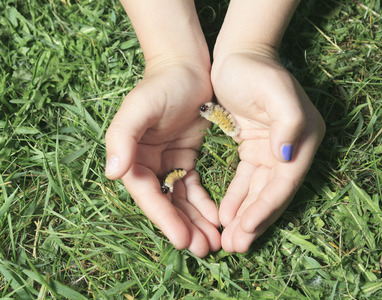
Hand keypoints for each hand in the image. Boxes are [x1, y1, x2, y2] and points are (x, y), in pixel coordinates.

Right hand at [105, 61, 220, 256]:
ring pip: (181, 200)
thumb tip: (112, 172)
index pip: (147, 195)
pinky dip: (204, 204)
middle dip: (184, 227)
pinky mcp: (185, 158)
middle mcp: (147, 163)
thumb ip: (122, 136)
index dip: (164, 219)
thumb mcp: (140, 107)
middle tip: (205, 250)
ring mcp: (167, 162)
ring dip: (195, 222)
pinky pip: (194, 187)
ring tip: (213, 242)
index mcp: (132, 156)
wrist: (186, 67)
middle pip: (165, 203)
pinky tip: (216, 218)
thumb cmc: (162, 85)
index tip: (183, 240)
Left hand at [211, 51, 325, 252]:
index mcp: (302, 136)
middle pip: (273, 192)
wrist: (238, 54)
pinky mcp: (255, 148)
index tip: (245, 229)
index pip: (284, 182)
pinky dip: (238, 197)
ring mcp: (274, 149)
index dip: (266, 207)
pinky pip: (247, 179)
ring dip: (246, 215)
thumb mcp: (274, 89)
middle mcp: (292, 146)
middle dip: (256, 220)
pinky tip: (226, 214)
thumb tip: (288, 156)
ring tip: (230, 239)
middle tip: (237, 246)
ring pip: (260, 190)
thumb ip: (288, 120)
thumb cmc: (254, 70)